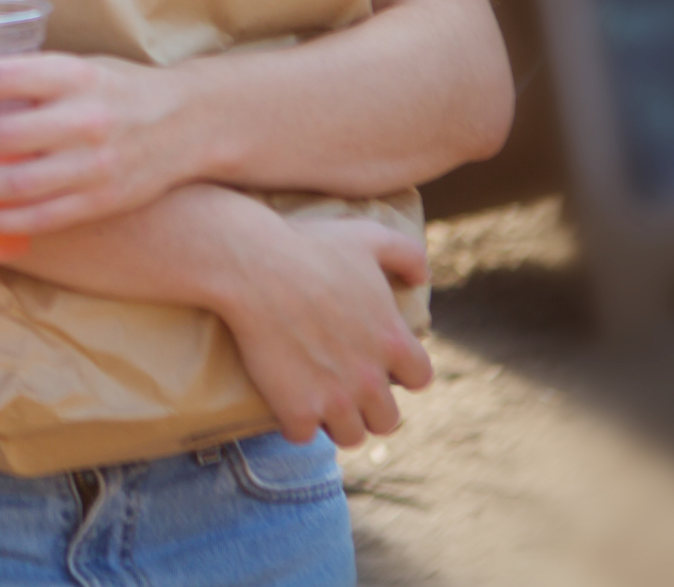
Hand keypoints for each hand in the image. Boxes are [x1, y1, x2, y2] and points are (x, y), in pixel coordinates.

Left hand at [0, 53, 197, 234]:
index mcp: (76, 75)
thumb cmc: (119, 87)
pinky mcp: (100, 201)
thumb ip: (30, 78)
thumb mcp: (79, 66)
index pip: (2, 77)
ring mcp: (94, 165)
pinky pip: (39, 217)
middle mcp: (85, 119)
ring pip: (12, 183)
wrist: (190, 123)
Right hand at [212, 212, 433, 446]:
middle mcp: (371, 379)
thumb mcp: (368, 236)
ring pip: (349, 436)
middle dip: (368, 407)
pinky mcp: (296, 408)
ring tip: (316, 401)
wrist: (251, 265)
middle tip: (344, 388)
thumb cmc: (308, 247)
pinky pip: (303, 435)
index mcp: (393, 341)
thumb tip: (421, 278)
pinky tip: (283, 402)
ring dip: (334, 421)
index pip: (420, 378)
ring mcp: (334, 399)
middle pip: (387, 420)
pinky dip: (292, 422)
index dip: (401, 372)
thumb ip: (407, 255)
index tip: (378, 362)